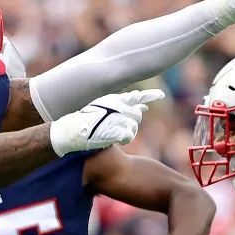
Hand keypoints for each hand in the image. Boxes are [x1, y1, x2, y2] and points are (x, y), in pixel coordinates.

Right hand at [50, 89, 164, 156]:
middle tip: (118, 127)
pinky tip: (113, 139)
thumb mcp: (103, 108)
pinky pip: (129, 136)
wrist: (73, 130)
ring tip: (112, 133)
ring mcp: (119, 118)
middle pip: (137, 115)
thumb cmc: (85, 121)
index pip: (137, 96)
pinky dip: (123, 139)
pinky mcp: (118, 130)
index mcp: (115, 99)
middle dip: (132, 121)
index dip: (151, 95)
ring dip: (126, 132)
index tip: (161, 95)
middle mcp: (119, 106)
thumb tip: (142, 106)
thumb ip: (123, 106)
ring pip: (134, 127)